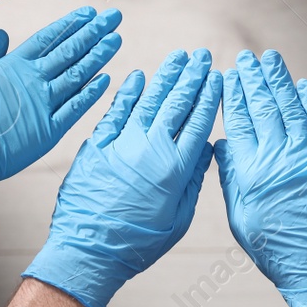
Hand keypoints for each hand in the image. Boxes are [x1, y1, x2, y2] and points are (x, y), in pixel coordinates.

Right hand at [0, 7, 122, 241]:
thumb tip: (2, 34)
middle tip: (113, 17)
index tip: (88, 12)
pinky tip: (106, 79)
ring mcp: (43, 105)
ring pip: (78, 74)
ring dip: (99, 56)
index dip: (71, 23)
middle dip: (94, 32)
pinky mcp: (49, 131)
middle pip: (70, 50)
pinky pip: (76, 108)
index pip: (49, 37)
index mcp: (12, 65)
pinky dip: (92, 93)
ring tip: (116, 39)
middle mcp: (32, 80)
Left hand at [23, 49, 221, 306]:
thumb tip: (205, 149)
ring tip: (178, 57)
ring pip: (149, 101)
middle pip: (177, 104)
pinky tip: (138, 75)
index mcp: (175, 170)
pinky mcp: (98, 146)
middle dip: (192, 77)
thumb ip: (193, 181)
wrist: (88, 251)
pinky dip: (128, 92)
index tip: (217, 77)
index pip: (198, 122)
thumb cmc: (137, 243)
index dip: (209, 97)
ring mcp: (123, 145)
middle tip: (201, 56)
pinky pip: (116, 112)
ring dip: (165, 77)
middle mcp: (151, 150)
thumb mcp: (177, 220)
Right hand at [215, 50, 306, 306]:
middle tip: (248, 57)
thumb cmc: (275, 249)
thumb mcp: (241, 217)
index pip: (240, 122)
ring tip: (272, 60)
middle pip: (264, 109)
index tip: (228, 74)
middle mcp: (279, 160)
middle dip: (254, 79)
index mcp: (252, 172)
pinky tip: (303, 86)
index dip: (234, 95)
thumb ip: (231, 177)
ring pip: (292, 111)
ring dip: (281, 82)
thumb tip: (221, 144)